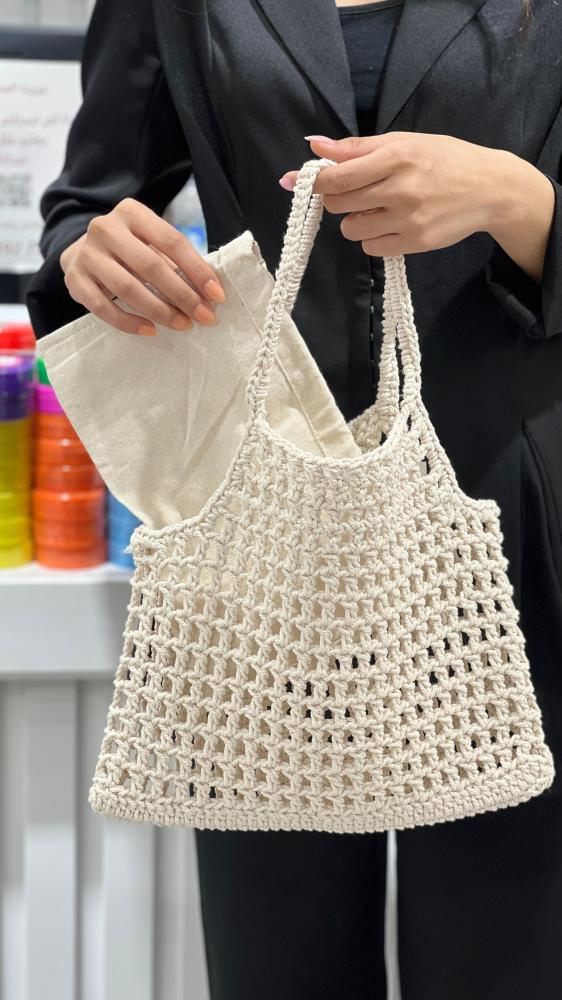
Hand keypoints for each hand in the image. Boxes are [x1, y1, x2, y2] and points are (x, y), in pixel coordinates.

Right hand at [59, 197, 224, 336]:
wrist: (82, 251)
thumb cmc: (130, 249)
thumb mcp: (151, 243)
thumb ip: (176, 261)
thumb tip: (210, 293)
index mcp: (131, 212)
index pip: (172, 241)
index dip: (197, 270)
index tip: (217, 296)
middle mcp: (105, 228)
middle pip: (150, 266)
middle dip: (182, 295)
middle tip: (203, 317)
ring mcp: (87, 254)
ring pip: (127, 287)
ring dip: (159, 310)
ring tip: (182, 325)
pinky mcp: (74, 279)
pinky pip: (103, 307)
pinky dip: (128, 322)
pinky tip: (150, 330)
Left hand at [279, 133, 554, 278]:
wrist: (490, 189)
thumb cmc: (444, 160)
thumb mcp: (404, 142)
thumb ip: (357, 148)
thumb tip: (314, 146)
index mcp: (395, 156)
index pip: (336, 177)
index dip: (312, 182)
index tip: (297, 182)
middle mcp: (399, 188)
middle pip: (338, 203)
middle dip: (338, 199)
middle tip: (356, 191)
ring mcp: (407, 219)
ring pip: (351, 229)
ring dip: (355, 220)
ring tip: (378, 208)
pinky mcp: (414, 243)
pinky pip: (370, 248)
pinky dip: (373, 238)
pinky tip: (390, 224)